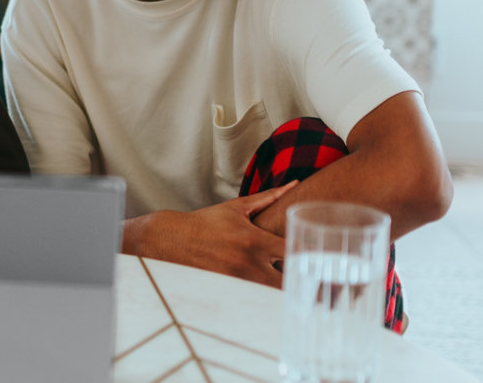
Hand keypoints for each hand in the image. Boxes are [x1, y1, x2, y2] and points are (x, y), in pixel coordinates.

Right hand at [122, 181, 297, 287]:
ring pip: (271, 293)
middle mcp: (247, 261)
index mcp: (253, 239)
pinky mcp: (227, 289)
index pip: (293, 250)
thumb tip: (294, 184)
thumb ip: (268, 198)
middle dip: (297, 278)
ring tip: (287, 285)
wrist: (172, 239)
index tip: (311, 253)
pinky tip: (265, 291)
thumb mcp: (236, 208)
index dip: (307, 254)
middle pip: (287, 280)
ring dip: (280, 289)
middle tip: (304, 275)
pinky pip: (253, 298)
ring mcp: (236, 279)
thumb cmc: (207, 222)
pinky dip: (261, 295)